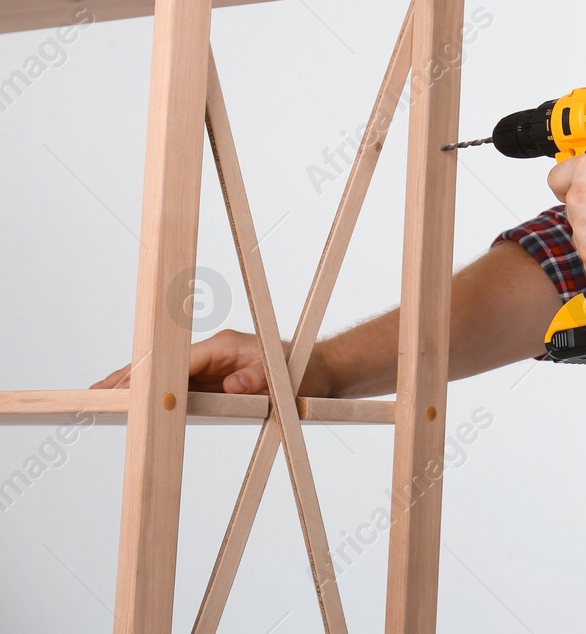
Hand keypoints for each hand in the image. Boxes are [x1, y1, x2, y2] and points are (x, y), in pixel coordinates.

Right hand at [88, 328, 320, 395]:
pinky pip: (180, 387)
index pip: (178, 360)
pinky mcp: (215, 380)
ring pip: (167, 376)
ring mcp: (212, 367)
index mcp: (224, 346)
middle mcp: (213, 353)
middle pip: (164, 364)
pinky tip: (136, 408)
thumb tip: (232, 386)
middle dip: (130, 378)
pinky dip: (157, 396)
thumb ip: (259, 382)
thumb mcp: (285, 380)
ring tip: (102, 402)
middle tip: (95, 394)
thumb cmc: (304, 373)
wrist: (320, 371)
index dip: (151, 375)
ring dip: (138, 388)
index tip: (126, 388)